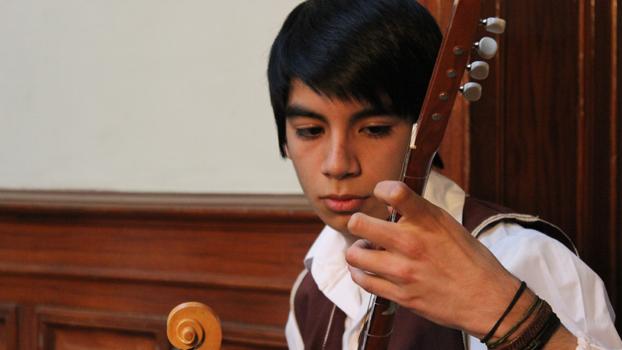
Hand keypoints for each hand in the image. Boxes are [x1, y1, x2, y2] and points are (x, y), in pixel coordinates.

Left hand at [345, 180, 527, 336]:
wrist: (487, 299)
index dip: (380, 189)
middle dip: (359, 224)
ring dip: (358, 252)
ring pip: (354, 255)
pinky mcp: (400, 295)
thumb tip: (388, 205)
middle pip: (359, 224)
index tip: (382, 195)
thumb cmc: (470, 259)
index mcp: (428, 220)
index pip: (393, 192)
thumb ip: (418, 214)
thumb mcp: (448, 225)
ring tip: (369, 252)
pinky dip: (361, 274)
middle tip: (367, 231)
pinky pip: (363, 280)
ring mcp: (403, 270)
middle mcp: (411, 242)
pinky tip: (368, 270)